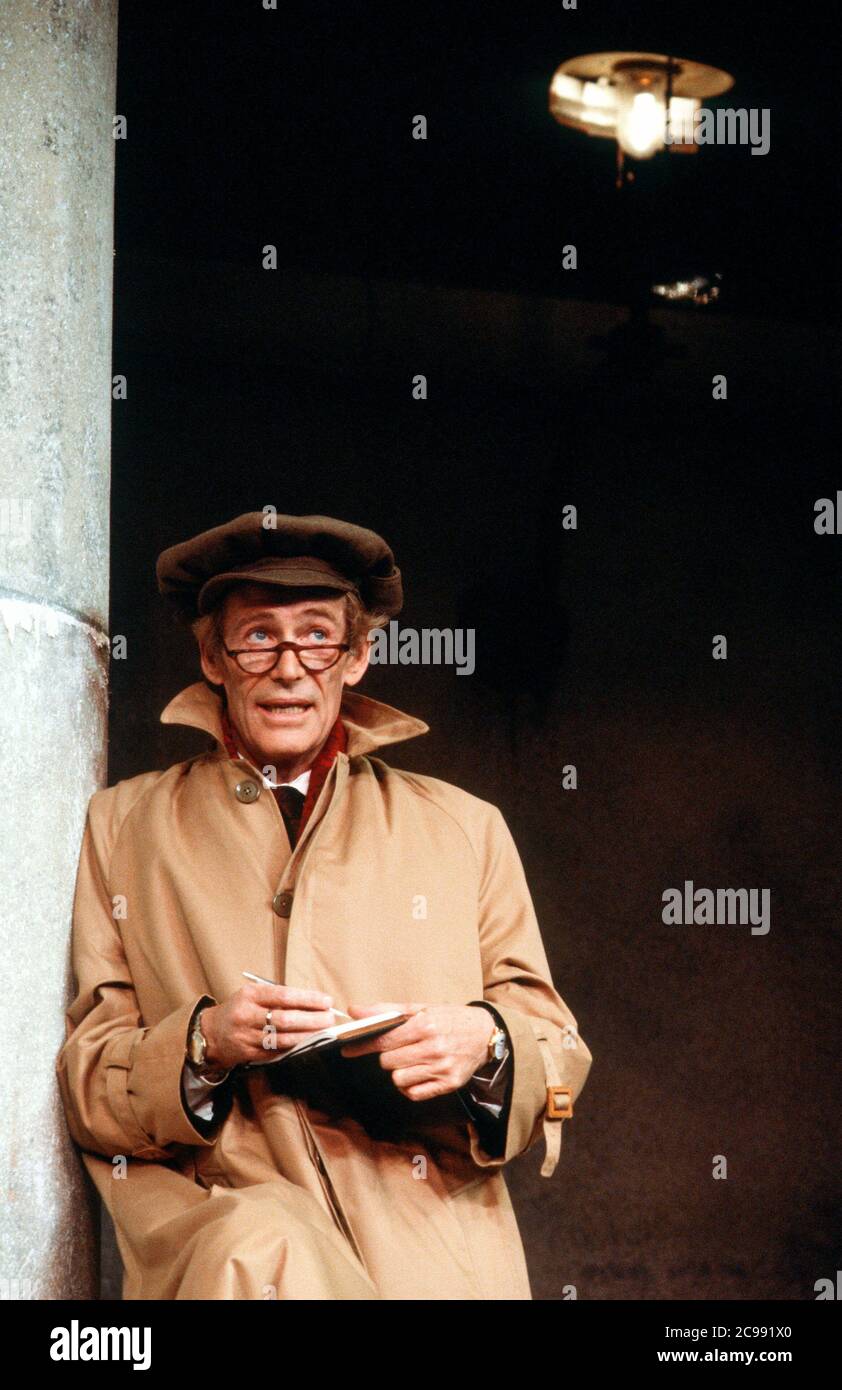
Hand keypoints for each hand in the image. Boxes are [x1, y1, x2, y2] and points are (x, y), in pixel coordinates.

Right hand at [201, 984, 337, 1068]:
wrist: (212, 1032)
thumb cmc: (240, 1008)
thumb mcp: (254, 994)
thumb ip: (278, 997)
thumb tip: (312, 1002)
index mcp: (250, 995)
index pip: (284, 996)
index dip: (308, 999)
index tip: (326, 1001)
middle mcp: (246, 1015)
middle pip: (286, 1019)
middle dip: (312, 1019)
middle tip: (330, 1018)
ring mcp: (246, 1036)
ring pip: (283, 1038)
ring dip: (308, 1036)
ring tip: (324, 1032)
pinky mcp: (248, 1053)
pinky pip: (276, 1051)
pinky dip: (294, 1048)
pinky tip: (308, 1043)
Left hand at [339, 1002, 493, 1101]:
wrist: (485, 1033)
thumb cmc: (449, 1018)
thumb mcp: (420, 1008)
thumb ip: (386, 1010)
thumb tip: (355, 1010)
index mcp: (426, 1025)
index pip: (384, 1040)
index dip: (362, 1045)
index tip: (347, 1049)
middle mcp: (434, 1047)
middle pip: (388, 1062)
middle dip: (388, 1056)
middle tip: (400, 1048)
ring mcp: (442, 1068)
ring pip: (398, 1079)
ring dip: (399, 1070)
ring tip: (412, 1059)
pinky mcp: (449, 1084)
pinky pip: (413, 1093)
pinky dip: (410, 1085)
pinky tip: (419, 1072)